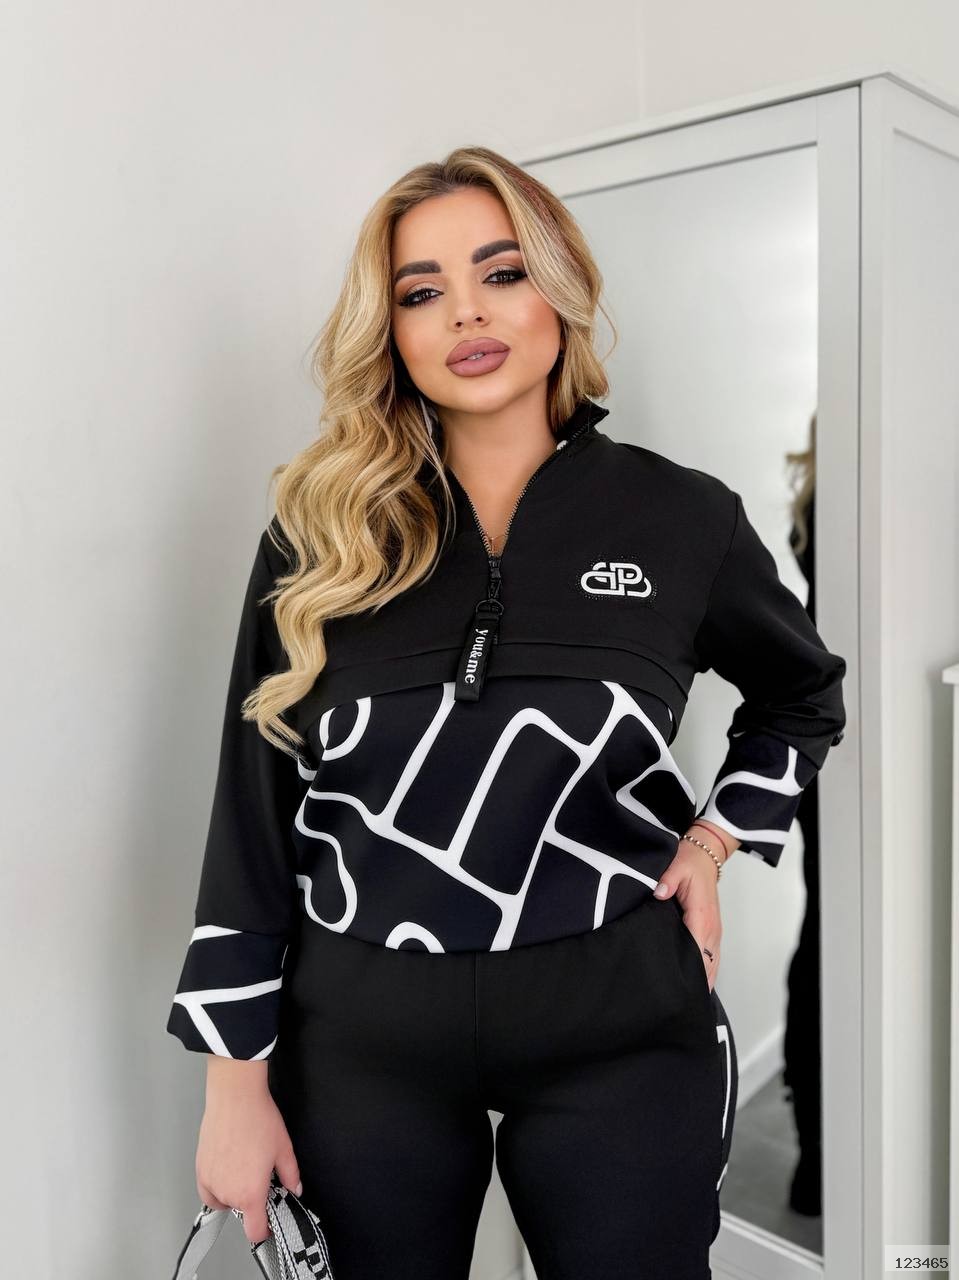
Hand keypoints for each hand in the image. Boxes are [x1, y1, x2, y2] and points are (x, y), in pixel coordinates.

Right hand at [196, 1058, 302, 1245]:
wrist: (235, 1097)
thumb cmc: (259, 1119)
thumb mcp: (283, 1149)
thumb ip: (291, 1175)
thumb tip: (295, 1188)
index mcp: (250, 1193)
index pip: (255, 1231)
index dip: (264, 1230)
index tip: (269, 1222)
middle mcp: (227, 1193)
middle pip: (242, 1211)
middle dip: (252, 1200)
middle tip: (260, 1176)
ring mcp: (210, 1182)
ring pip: (224, 1201)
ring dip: (234, 1193)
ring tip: (244, 1167)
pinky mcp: (199, 1170)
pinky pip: (208, 1192)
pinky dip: (216, 1188)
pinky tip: (227, 1170)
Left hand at [653, 829, 723, 992]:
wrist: (706, 856)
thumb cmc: (690, 862)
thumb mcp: (676, 866)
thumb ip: (667, 881)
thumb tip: (659, 894)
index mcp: (702, 916)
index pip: (696, 950)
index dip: (687, 969)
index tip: (677, 986)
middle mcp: (711, 929)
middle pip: (706, 965)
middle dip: (694, 983)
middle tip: (676, 1002)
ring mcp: (714, 932)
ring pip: (712, 965)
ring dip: (702, 981)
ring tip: (686, 1002)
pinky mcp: (712, 932)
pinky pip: (712, 958)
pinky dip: (707, 973)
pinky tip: (697, 986)